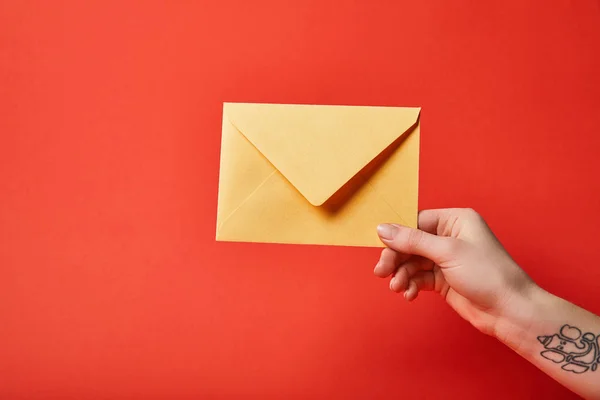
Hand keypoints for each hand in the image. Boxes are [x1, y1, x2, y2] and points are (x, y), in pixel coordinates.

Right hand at [374, 208, 538, 335]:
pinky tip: (410, 294)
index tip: (381, 247)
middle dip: (396, 258)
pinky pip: (419, 277)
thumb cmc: (488, 274)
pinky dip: (411, 285)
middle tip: (382, 272)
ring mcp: (446, 259)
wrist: (509, 311)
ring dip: (402, 275)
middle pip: (410, 243)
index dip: (397, 235)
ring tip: (398, 287)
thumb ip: (412, 240)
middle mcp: (449, 236)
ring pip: (412, 262)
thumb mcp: (447, 252)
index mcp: (455, 220)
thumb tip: (383, 229)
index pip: (415, 221)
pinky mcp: (444, 279)